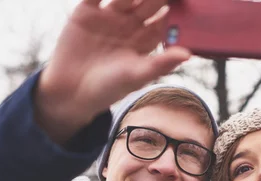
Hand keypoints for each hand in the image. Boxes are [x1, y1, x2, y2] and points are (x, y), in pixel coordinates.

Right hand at [35, 0, 190, 143]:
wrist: (72, 91)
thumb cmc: (110, 88)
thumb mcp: (137, 75)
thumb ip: (161, 63)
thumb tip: (188, 54)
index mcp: (146, 39)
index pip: (164, 19)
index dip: (175, 10)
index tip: (186, 1)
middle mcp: (130, 24)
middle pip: (147, 2)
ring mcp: (109, 16)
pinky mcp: (87, 11)